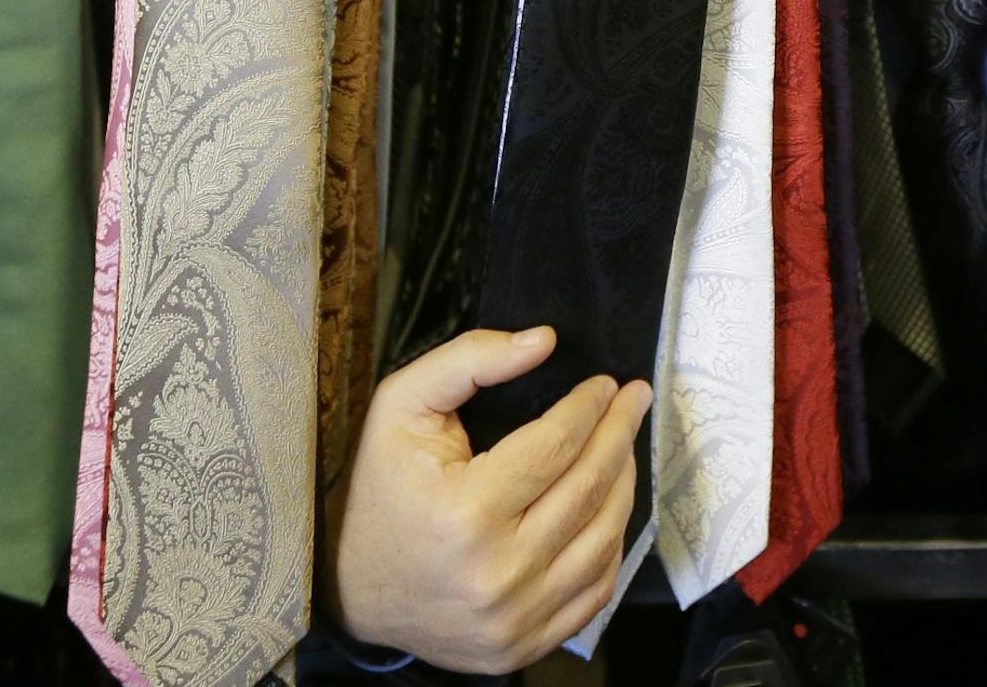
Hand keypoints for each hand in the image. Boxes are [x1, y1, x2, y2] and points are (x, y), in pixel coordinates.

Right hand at [321, 327, 652, 672]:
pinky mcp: (524, 645)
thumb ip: (471, 360)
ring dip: (625, 482)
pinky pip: (596, 590)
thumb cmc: (380, 490)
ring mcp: (515, 617)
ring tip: (624, 444)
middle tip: (634, 399)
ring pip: (605, 537)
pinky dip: (612, 543)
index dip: (590, 407)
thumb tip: (545, 341)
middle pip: (589, 488)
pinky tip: (609, 506)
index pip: (556, 445)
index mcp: (464, 514)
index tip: (606, 385)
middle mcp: (496, 573)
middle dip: (620, 432)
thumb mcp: (402, 407)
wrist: (351, 589)